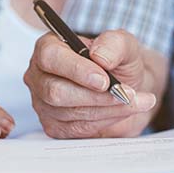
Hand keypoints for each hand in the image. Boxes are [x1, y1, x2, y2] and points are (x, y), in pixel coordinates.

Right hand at [25, 29, 157, 137]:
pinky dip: (106, 120)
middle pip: (56, 91)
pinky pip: (78, 129)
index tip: (104, 80)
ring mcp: (44, 104)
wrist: (127, 86)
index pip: (50, 57)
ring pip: (70, 112)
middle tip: (126, 93)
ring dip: (108, 108)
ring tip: (133, 100)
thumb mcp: (124, 44)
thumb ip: (114, 43)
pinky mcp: (55, 127)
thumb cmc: (118, 61)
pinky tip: (122, 110)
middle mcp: (40, 75)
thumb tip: (100, 57)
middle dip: (96, 95)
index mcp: (49, 47)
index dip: (76, 70)